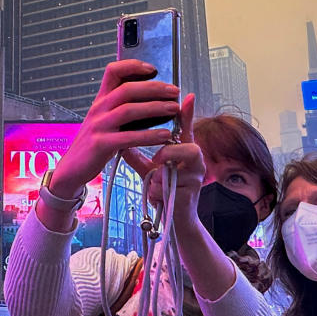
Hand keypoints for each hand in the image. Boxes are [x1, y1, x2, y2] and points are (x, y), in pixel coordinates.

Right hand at [46, 60, 180, 198]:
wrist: (72, 168)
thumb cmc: (94, 143)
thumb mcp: (104, 120)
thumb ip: (121, 108)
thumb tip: (149, 97)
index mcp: (101, 100)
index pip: (113, 71)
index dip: (133, 66)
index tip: (153, 69)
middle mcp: (98, 109)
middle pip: (126, 89)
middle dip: (153, 88)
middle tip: (173, 91)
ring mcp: (98, 126)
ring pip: (128, 110)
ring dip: (154, 108)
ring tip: (173, 109)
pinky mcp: (101, 144)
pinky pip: (128, 137)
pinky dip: (149, 135)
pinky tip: (164, 135)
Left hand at [122, 95, 201, 219]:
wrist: (174, 219)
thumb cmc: (164, 190)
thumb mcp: (148, 169)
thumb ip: (136, 153)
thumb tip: (120, 137)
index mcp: (184, 150)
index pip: (186, 128)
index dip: (187, 113)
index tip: (187, 96)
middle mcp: (195, 160)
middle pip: (185, 148)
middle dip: (166, 155)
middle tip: (158, 162)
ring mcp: (196, 175)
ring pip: (170, 170)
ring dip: (158, 180)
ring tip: (157, 186)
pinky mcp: (193, 191)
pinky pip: (166, 186)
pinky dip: (156, 192)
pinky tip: (159, 197)